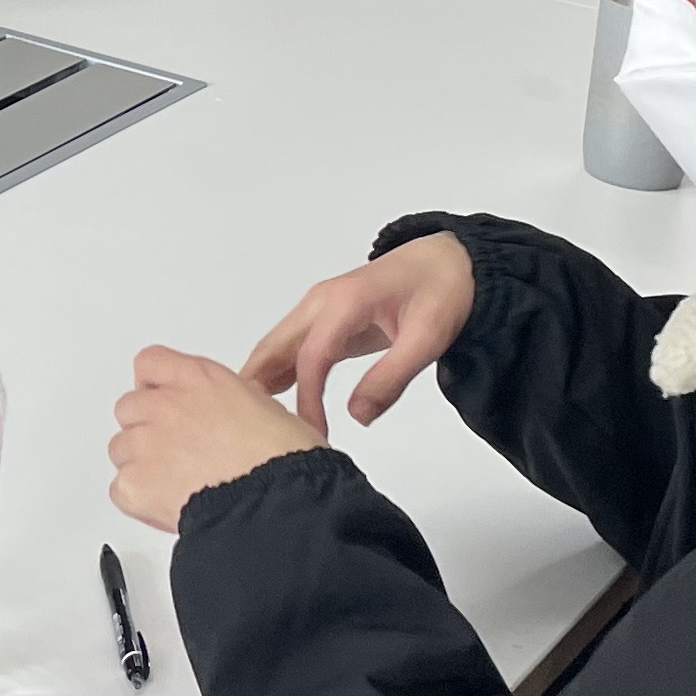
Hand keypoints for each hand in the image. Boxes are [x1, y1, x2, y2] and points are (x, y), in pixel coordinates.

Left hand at [110, 345, 328, 533]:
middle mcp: (165, 405)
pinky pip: (120, 489)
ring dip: (141, 465)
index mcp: (198, 379)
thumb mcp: (270, 408)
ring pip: (120, 449)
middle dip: (147, 429)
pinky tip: (167, 507)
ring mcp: (145, 443)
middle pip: (129, 408)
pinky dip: (138, 501)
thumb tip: (233, 409)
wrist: (276, 505)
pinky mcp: (135, 484)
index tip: (165, 401)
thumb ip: (237, 398)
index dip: (155, 386)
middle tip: (176, 452)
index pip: (150, 364)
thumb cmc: (283, 461)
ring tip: (177, 485)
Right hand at [242, 234, 475, 426]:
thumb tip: (357, 416)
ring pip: (275, 346)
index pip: (311, 357)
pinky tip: (268, 401)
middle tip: (250, 431)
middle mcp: (320, 301)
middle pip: (275, 347)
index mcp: (345, 302)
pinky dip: (275, 372)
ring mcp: (317, 308)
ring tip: (253, 423)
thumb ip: (391, 377)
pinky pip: (289, 347)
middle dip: (257, 387)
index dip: (307, 399)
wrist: (446, 262)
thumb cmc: (440, 293)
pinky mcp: (322, 319)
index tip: (312, 433)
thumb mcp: (428, 338)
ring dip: (261, 380)